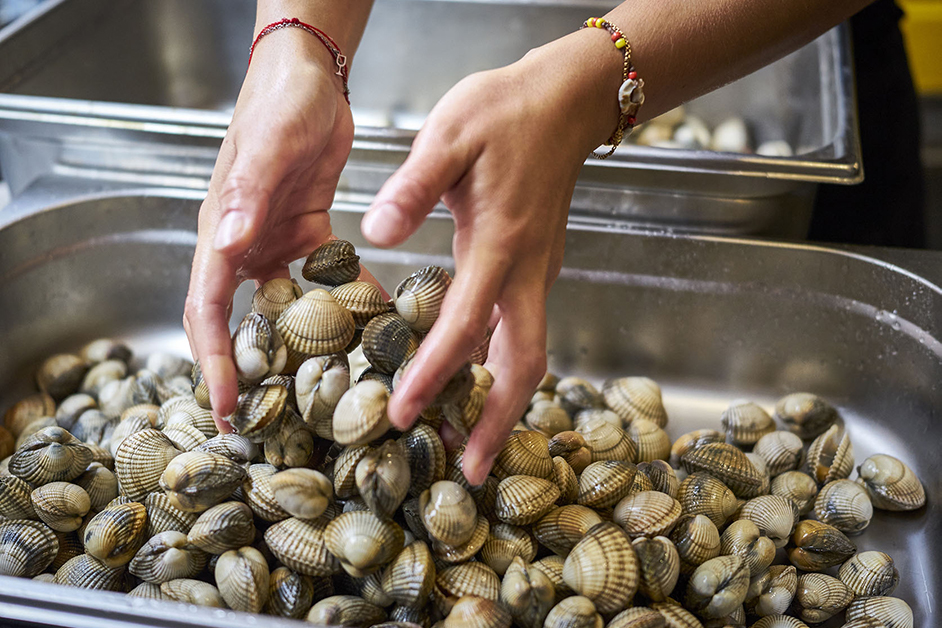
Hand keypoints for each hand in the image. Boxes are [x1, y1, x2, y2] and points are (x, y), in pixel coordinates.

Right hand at [184, 29, 353, 427]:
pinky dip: (349, 304)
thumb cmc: (279, 103)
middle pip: (242, 320)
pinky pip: (329, 280)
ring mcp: (278, 242)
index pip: (207, 309)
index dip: (215, 360)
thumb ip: (245, 197)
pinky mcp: (311, 234)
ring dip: (304, 346)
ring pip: (288, 308)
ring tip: (328, 389)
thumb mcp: (266, 149)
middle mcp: (245, 245)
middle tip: (271, 420)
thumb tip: (225, 246)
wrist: (311, 76)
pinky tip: (378, 329)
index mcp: (222, 233)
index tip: (229, 405)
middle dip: (253, 370)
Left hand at [361, 33, 621, 483]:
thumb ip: (412, 185)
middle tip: (469, 470)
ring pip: (528, 354)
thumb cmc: (506, 111)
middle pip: (523, 364)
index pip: (465, 327)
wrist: (567, 102)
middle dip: (496, 420)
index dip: (434, 375)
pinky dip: (502, 370)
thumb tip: (375, 232)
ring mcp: (539, 273)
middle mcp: (527, 271)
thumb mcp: (450, 133)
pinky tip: (475, 383)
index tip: (402, 413)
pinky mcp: (537, 268)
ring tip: (471, 446)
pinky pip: (524, 332)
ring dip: (503, 403)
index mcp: (500, 244)